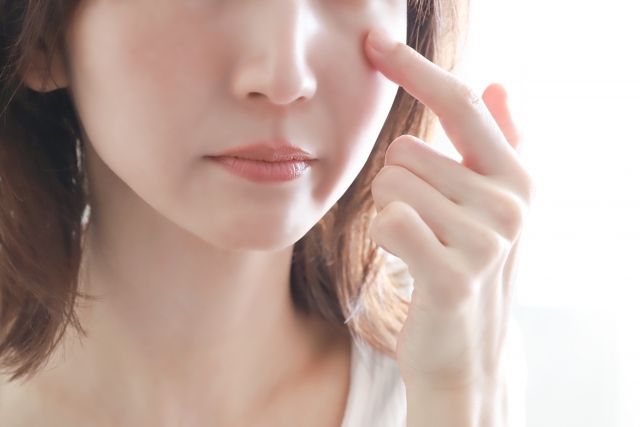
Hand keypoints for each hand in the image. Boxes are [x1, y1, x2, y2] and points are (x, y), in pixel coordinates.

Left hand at [364, 30, 534, 425]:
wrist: (466, 349)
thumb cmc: (467, 266)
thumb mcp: (492, 204)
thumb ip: (501, 143)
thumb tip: (501, 83)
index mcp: (516, 175)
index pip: (461, 103)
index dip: (416, 69)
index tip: (376, 42)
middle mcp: (510, 201)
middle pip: (406, 149)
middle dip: (397, 182)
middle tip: (421, 222)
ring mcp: (487, 239)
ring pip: (390, 184)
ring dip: (388, 210)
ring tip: (417, 242)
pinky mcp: (454, 275)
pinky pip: (388, 220)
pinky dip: (383, 236)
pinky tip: (407, 259)